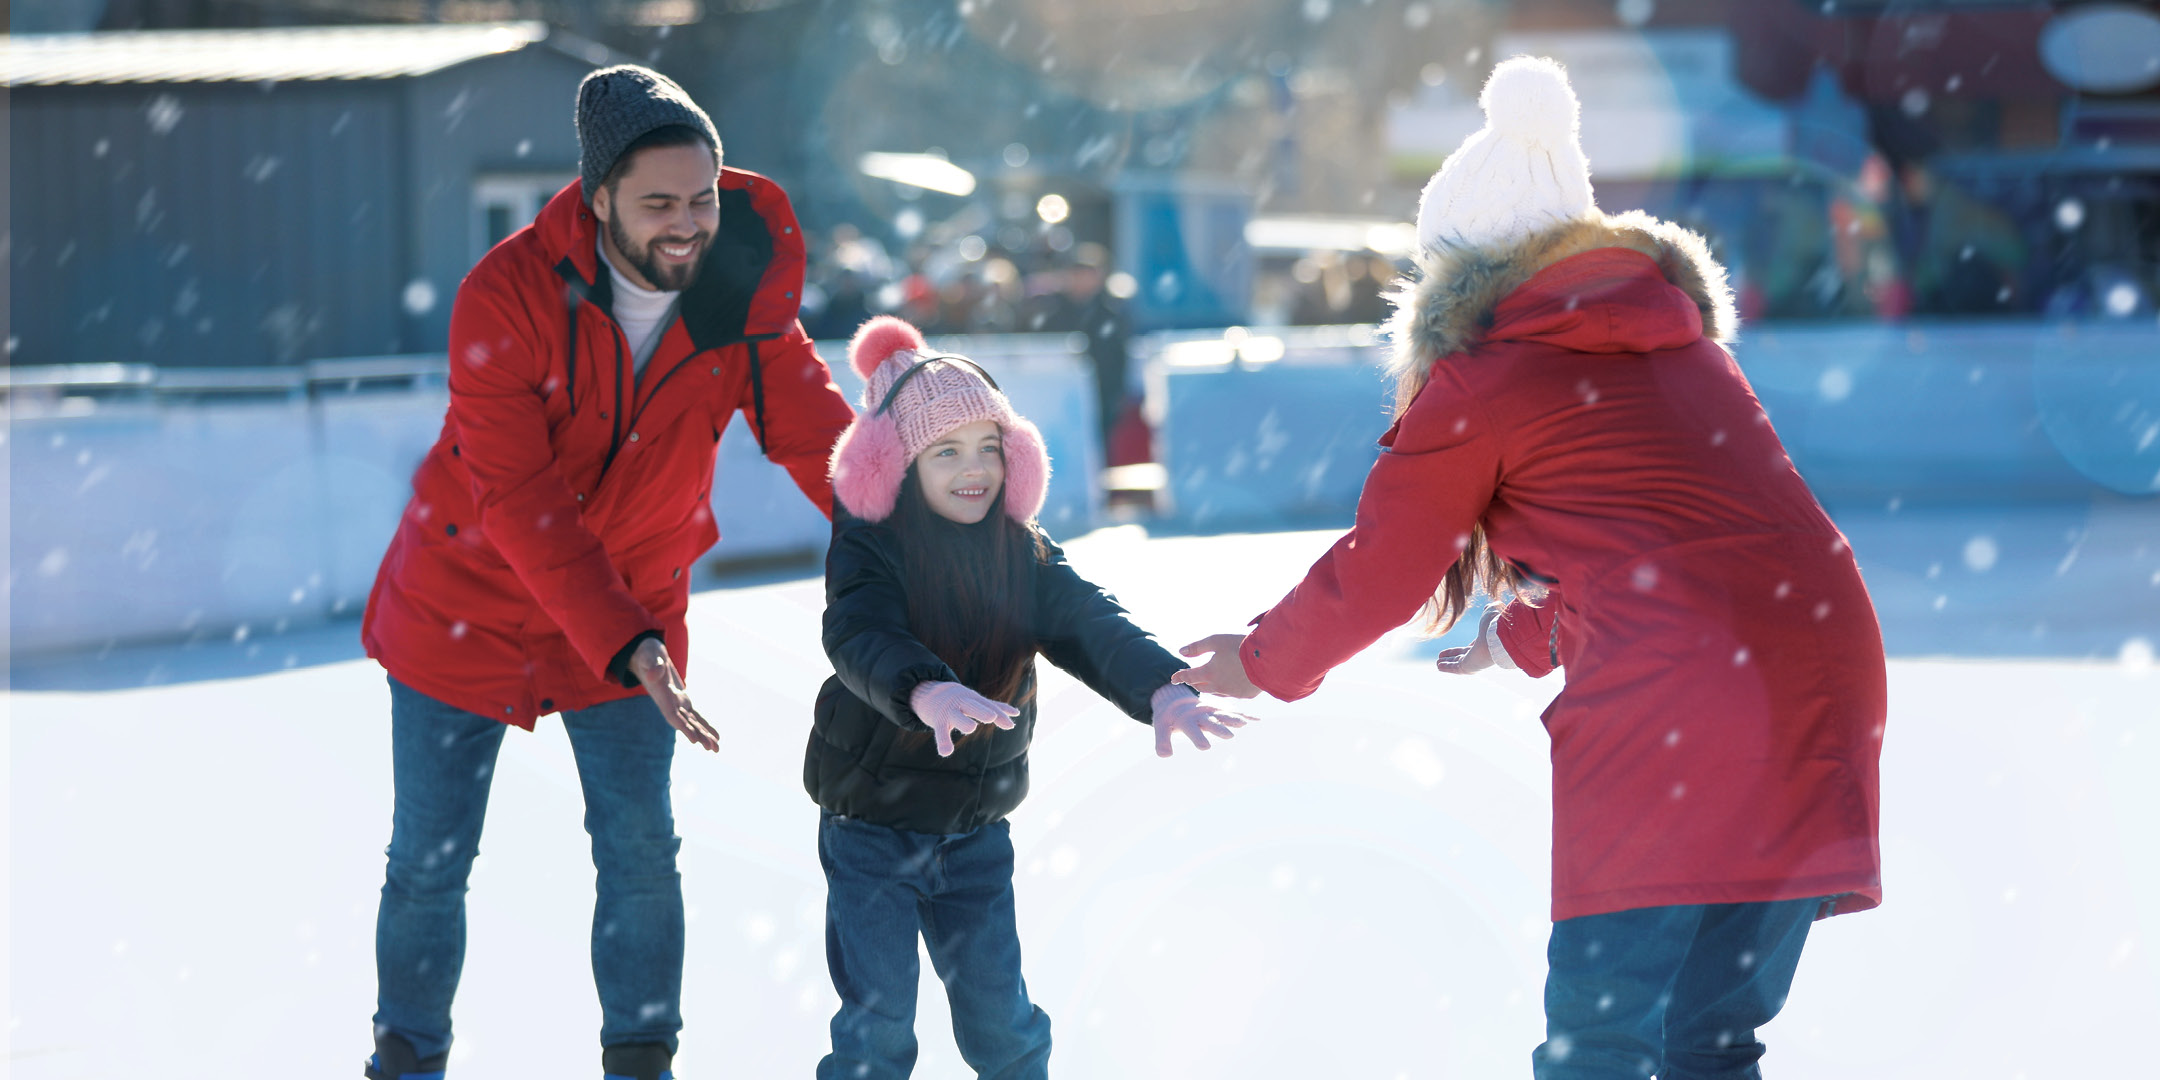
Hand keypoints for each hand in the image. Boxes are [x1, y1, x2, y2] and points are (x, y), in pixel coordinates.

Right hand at [631, 637, 719, 751]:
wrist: (647, 655)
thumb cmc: (647, 654)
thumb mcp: (649, 656)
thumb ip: (652, 665)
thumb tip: (654, 674)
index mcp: (661, 696)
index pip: (672, 715)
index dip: (683, 727)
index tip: (694, 740)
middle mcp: (669, 703)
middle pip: (685, 723)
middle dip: (698, 735)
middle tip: (712, 748)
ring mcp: (676, 703)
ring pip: (692, 722)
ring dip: (704, 734)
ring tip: (716, 748)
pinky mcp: (682, 700)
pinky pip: (695, 715)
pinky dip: (705, 725)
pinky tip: (716, 736)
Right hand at [909, 681, 1019, 757]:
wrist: (929, 693)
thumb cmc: (958, 699)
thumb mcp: (976, 700)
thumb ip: (995, 707)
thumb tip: (1016, 713)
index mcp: (973, 698)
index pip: (989, 706)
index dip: (1000, 715)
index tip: (1010, 725)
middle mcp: (962, 703)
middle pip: (972, 706)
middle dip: (981, 711)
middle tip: (991, 717)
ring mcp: (950, 712)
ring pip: (957, 717)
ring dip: (963, 722)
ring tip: (971, 728)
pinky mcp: (939, 721)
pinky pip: (940, 732)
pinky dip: (943, 742)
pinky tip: (946, 752)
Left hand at [1152, 686, 1257, 757]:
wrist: (1175, 698)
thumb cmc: (1168, 717)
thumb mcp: (1160, 727)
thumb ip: (1161, 740)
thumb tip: (1164, 755)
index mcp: (1187, 720)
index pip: (1192, 729)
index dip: (1197, 738)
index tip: (1205, 747)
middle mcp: (1201, 715)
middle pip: (1211, 722)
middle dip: (1219, 728)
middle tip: (1229, 736)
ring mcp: (1212, 712)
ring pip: (1225, 716)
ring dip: (1234, 720)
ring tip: (1245, 724)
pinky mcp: (1219, 711)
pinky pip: (1234, 713)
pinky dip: (1246, 716)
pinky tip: (1258, 720)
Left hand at [1172, 634, 1260, 698]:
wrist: (1268, 659)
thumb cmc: (1240, 646)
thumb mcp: (1216, 641)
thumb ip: (1197, 647)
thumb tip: (1181, 651)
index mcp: (1208, 673)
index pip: (1188, 676)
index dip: (1180, 677)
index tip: (1173, 678)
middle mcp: (1218, 686)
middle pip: (1201, 686)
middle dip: (1194, 682)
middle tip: (1190, 679)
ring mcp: (1232, 692)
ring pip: (1216, 692)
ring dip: (1210, 686)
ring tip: (1208, 682)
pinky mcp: (1246, 695)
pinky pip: (1232, 693)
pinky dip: (1228, 687)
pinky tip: (1230, 683)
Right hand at [1434, 608, 1497, 675]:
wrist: (1496, 638)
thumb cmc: (1494, 626)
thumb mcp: (1489, 614)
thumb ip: (1488, 611)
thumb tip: (1488, 606)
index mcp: (1485, 645)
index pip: (1471, 648)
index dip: (1462, 649)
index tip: (1454, 650)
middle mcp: (1480, 656)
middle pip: (1462, 657)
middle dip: (1452, 657)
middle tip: (1441, 657)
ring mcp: (1474, 663)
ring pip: (1457, 664)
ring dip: (1447, 664)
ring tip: (1438, 663)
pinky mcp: (1467, 668)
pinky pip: (1454, 668)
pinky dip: (1446, 667)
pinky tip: (1438, 666)